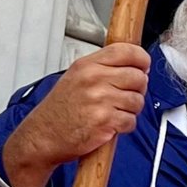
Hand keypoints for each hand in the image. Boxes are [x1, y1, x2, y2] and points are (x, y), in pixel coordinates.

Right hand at [0, 44, 149, 186]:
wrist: (43, 136)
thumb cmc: (60, 110)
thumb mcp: (76, 77)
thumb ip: (103, 67)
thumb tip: (135, 64)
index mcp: (87, 65)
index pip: (126, 51)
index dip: (141, 59)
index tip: (143, 65)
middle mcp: (94, 79)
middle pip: (138, 76)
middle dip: (138, 88)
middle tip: (126, 95)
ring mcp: (100, 100)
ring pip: (138, 100)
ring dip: (131, 109)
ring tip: (114, 111)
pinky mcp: (106, 121)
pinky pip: (131, 121)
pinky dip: (125, 126)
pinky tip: (111, 124)